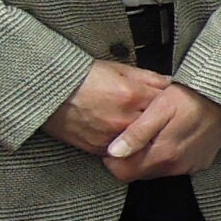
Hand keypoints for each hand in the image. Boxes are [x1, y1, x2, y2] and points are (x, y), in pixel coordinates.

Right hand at [43, 61, 169, 155]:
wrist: (50, 92)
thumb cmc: (82, 77)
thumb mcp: (118, 69)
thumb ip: (147, 77)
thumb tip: (169, 83)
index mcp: (132, 95)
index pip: (164, 103)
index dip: (167, 103)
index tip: (171, 104)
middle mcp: (124, 118)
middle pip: (155, 126)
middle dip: (159, 123)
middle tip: (163, 121)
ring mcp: (112, 136)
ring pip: (140, 142)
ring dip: (144, 137)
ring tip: (146, 131)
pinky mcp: (99, 148)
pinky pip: (121, 152)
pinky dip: (126, 146)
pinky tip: (126, 139)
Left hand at [103, 82, 220, 181]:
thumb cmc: (192, 95)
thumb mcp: (160, 107)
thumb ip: (136, 133)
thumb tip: (113, 153)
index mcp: (163, 154)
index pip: (125, 173)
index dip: (113, 161)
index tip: (112, 144)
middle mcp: (177, 166)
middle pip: (140, 173)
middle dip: (131, 159)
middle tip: (131, 134)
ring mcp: (190, 166)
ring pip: (157, 170)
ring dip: (149, 156)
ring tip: (151, 132)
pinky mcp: (200, 162)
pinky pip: (175, 166)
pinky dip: (167, 155)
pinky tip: (170, 135)